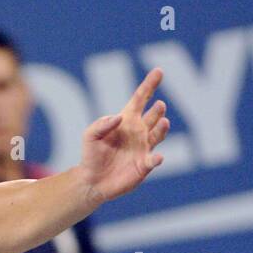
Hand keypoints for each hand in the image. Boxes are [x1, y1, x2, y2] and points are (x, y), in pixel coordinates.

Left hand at [77, 67, 170, 204]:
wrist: (92, 181)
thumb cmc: (91, 155)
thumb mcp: (89, 136)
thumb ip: (101, 124)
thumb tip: (118, 118)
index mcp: (127, 120)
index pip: (141, 98)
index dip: (149, 85)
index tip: (159, 71)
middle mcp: (139, 131)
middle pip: (153, 115)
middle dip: (158, 110)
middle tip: (159, 105)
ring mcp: (144, 148)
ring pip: (158, 134)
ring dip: (161, 128)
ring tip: (162, 121)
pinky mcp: (144, 165)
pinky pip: (153, 160)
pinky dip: (156, 159)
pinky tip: (157, 157)